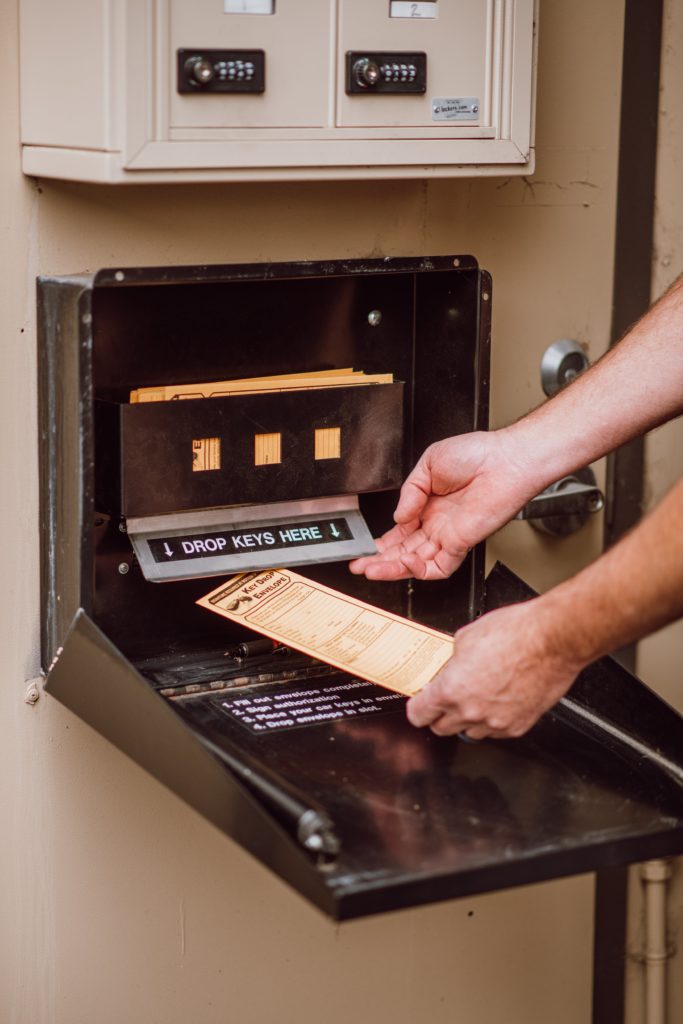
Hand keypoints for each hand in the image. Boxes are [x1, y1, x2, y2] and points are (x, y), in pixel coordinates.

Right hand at [350, 431, 533, 580]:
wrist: (506, 459)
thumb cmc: (478, 454)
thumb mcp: (429, 463)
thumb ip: (409, 492)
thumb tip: (397, 517)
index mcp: (428, 504)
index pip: (400, 532)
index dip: (381, 543)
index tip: (363, 548)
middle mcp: (438, 523)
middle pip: (404, 551)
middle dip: (380, 560)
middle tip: (360, 565)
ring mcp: (450, 535)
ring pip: (417, 562)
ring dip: (393, 568)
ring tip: (372, 569)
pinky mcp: (463, 543)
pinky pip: (440, 566)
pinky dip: (420, 569)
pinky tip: (406, 563)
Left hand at [406, 599, 583, 739]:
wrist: (552, 639)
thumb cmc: (516, 633)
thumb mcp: (467, 636)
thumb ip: (452, 658)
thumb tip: (451, 664)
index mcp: (451, 690)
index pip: (418, 715)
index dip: (417, 708)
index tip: (420, 704)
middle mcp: (471, 711)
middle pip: (441, 728)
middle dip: (440, 714)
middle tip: (446, 699)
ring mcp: (496, 722)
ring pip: (470, 733)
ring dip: (467, 720)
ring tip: (476, 698)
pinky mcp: (519, 726)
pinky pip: (496, 731)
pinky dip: (493, 720)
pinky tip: (498, 700)